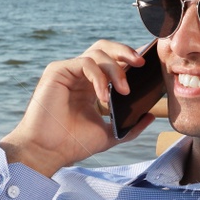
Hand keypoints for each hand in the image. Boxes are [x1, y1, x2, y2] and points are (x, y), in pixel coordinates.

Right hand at [0, 40, 156, 175]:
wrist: (49, 151)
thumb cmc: (73, 144)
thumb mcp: (110, 134)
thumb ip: (131, 125)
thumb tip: (150, 116)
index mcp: (91, 85)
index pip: (113, 62)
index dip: (129, 59)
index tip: (148, 66)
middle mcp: (80, 75)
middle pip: (105, 48)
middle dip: (125, 51)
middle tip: (141, 63)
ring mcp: (68, 71)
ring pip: (97, 52)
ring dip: (115, 69)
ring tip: (123, 91)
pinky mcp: (57, 70)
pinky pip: (85, 62)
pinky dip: (99, 77)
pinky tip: (103, 96)